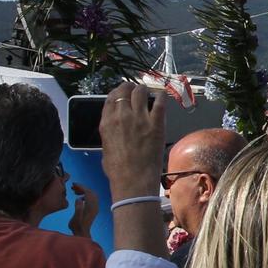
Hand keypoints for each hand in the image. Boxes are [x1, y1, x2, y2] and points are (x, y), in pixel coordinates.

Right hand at [67, 183, 99, 236]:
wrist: (82, 233)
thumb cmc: (77, 226)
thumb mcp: (76, 217)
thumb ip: (78, 207)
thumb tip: (79, 198)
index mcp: (91, 206)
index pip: (88, 192)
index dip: (81, 187)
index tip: (74, 184)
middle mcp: (95, 206)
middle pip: (91, 192)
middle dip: (82, 188)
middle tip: (73, 186)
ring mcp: (95, 207)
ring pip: (91, 195)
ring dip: (84, 191)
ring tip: (74, 191)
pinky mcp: (93, 210)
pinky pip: (91, 199)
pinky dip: (85, 196)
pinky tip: (79, 198)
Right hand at [99, 83, 167, 198]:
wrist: (133, 179)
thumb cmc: (118, 169)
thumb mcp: (106, 146)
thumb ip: (111, 131)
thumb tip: (117, 126)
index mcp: (106, 122)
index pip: (110, 98)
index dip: (118, 92)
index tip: (123, 93)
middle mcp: (121, 116)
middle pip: (125, 90)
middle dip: (130, 88)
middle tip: (136, 90)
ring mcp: (140, 117)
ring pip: (141, 91)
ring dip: (144, 90)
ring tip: (148, 92)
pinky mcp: (156, 122)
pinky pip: (160, 101)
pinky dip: (161, 96)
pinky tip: (161, 97)